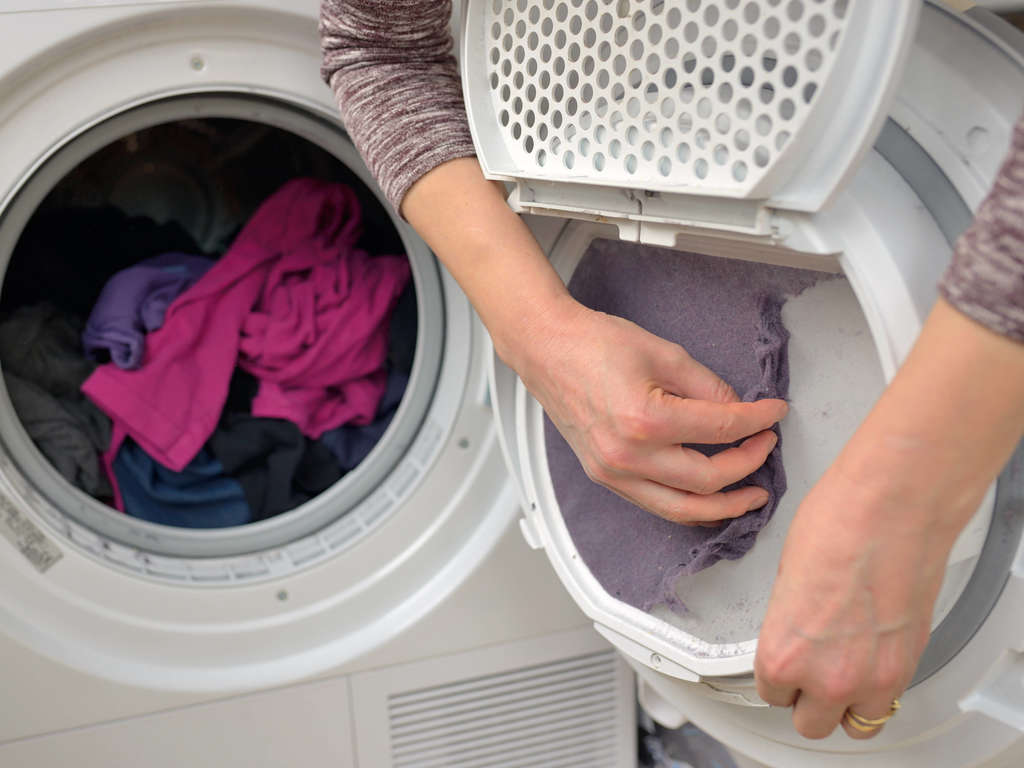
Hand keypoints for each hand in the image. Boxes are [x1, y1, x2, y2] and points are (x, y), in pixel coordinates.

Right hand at [519, 298, 786, 523]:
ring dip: (724, 506)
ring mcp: (613, 472)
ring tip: (751, 495)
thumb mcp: (664, 353)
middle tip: (766, 446)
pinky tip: (709, 497)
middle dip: (748, 465)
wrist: (547, 349)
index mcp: (646, 420)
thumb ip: (708, 387)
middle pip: (707, 480)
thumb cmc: (595, 343)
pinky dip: (689, 506)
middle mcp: (628, 456)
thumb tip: (738, 412)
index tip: (774, 413)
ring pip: (682, 509)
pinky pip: (656, 505)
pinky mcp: (605, 477)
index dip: (757, 422)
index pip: (721, 430)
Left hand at [755, 299, 1023, 739]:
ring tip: (843, 673)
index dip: (777, 676)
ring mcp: (870, 677)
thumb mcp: (786, 575)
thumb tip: (796, 628)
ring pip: (852, 724)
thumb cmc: (837, 523)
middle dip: (807, 698)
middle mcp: (825, 676)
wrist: (892, 506)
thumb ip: (788, 620)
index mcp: (781, 653)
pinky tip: (871, 665)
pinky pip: (885, 705)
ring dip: (845, 704)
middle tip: (810, 672)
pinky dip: (877, 693)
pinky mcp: (906, 666)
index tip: (783, 665)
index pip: (770, 692)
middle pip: (809, 721)